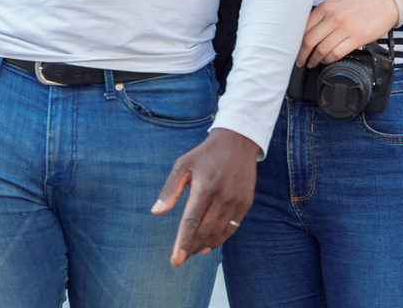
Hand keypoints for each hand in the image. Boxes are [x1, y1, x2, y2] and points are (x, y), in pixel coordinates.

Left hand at [151, 128, 258, 265]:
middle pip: (204, 231)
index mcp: (204, 186)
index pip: (191, 221)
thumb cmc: (205, 154)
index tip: (175, 260)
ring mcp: (236, 201)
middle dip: (191, 247)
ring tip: (191, 253)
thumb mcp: (183, 165)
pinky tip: (207, 246)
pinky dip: (219, 240)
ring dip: (203, 246)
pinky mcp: (245, 203)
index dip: (182, 242)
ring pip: (218, 232)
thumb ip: (170, 190)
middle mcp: (222, 196)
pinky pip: (232, 228)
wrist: (237, 142)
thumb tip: (156, 212)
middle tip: (180, 258)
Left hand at [296, 0, 399, 67]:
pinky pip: (336, 54)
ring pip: (321, 49)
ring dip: (315, 60)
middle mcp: (333, 17)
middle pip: (309, 40)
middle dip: (302, 54)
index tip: (294, 49)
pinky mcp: (356, 38)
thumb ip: (324, 15)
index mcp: (326, 7)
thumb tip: (309, 32)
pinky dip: (329, 60)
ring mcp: (344, 28)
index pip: (303, 27)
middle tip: (300, 61)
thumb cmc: (362, 4)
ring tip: (313, 63)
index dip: (296, 41)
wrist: (385, 2)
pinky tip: (327, 61)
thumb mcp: (338, 4)